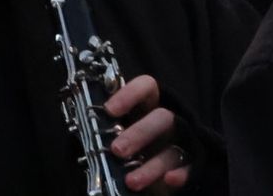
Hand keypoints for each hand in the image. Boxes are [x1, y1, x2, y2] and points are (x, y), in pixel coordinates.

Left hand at [106, 74, 192, 192]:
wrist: (152, 182)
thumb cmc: (131, 154)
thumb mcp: (117, 139)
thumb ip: (105, 134)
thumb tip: (82, 135)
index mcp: (148, 110)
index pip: (147, 88)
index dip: (130, 94)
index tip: (110, 109)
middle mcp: (167, 124)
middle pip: (162, 117)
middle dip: (140, 133)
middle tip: (117, 150)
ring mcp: (181, 144)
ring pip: (173, 147)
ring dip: (152, 164)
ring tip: (131, 181)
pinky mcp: (190, 166)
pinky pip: (190, 167)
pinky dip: (181, 173)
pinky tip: (169, 180)